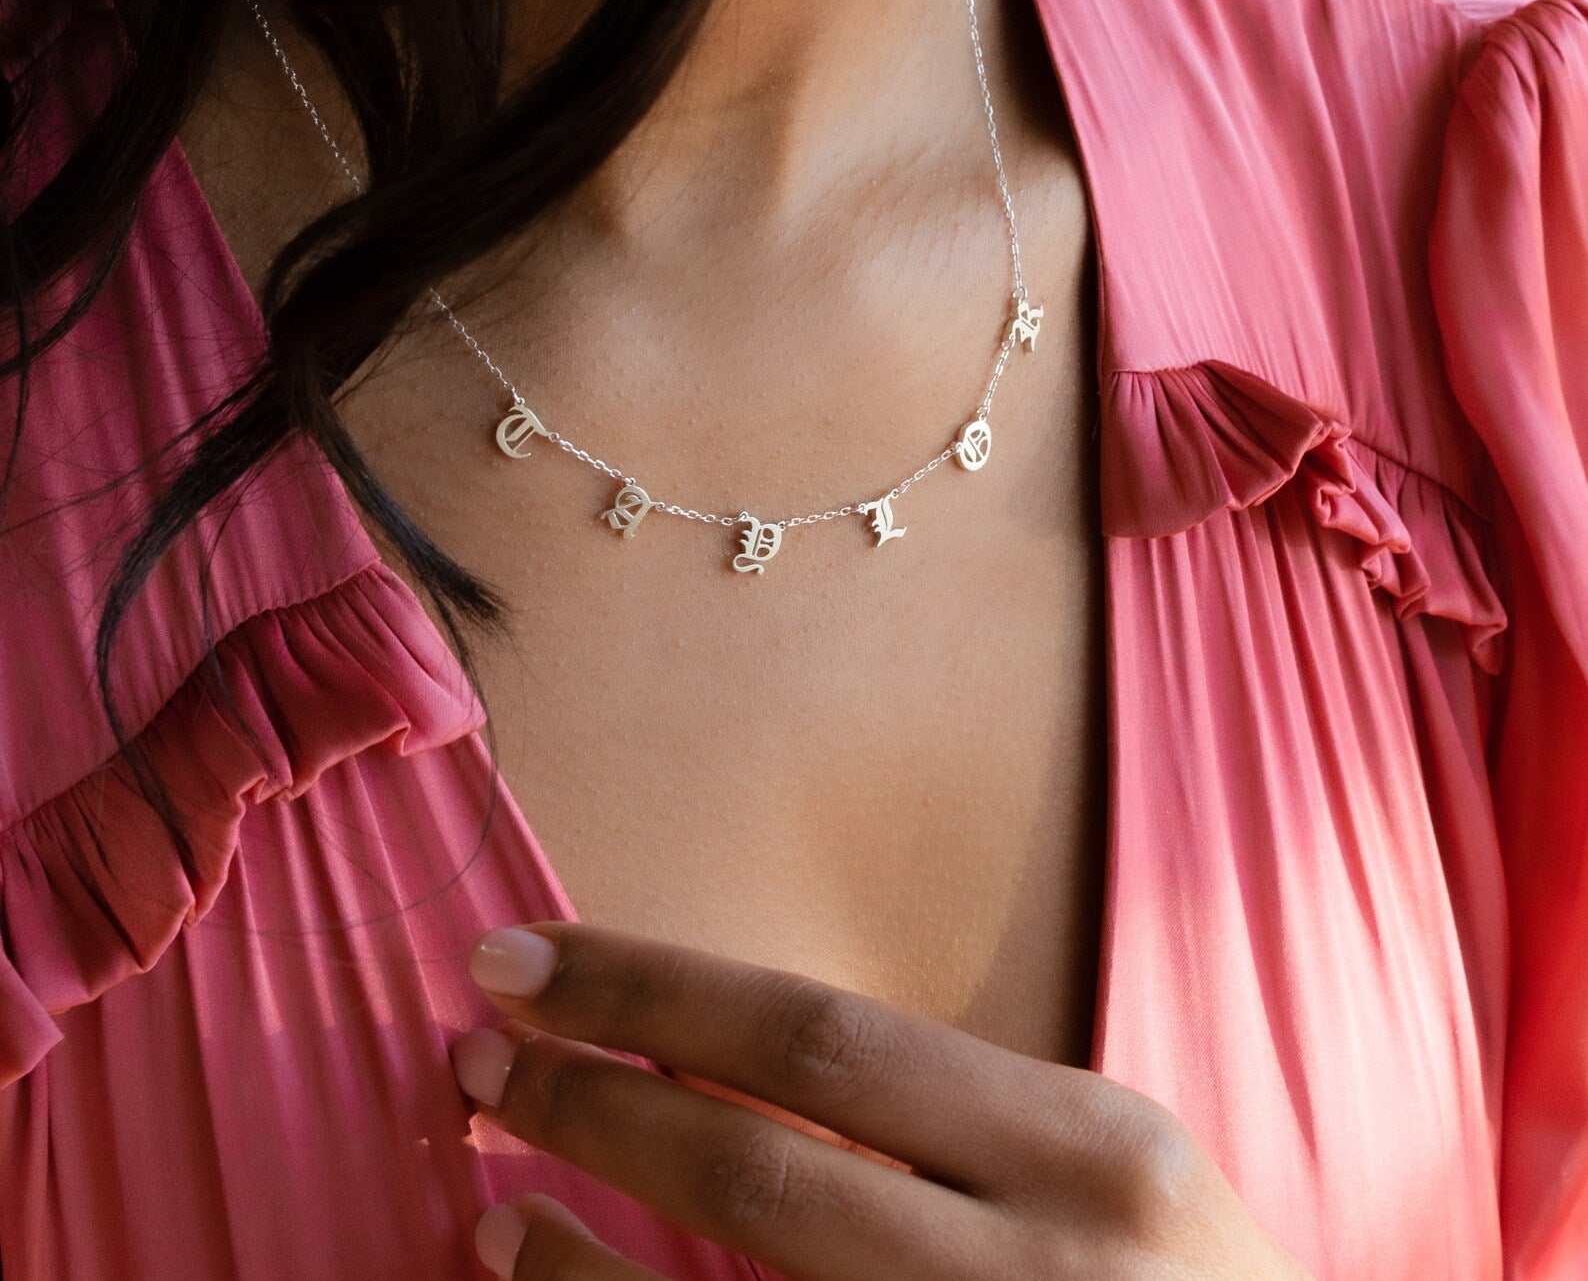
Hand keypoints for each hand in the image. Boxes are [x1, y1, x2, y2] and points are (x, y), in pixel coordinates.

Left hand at [450, 922, 1311, 1280]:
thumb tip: (713, 1052)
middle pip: (759, 1157)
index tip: (522, 958)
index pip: (819, 1037)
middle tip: (471, 1049)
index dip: (650, 990)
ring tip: (483, 1197)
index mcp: (1088, 1151)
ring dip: (576, 1254)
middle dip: (590, 1097)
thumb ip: (950, 1120)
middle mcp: (1041, 1271)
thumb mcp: (1107, 1174)